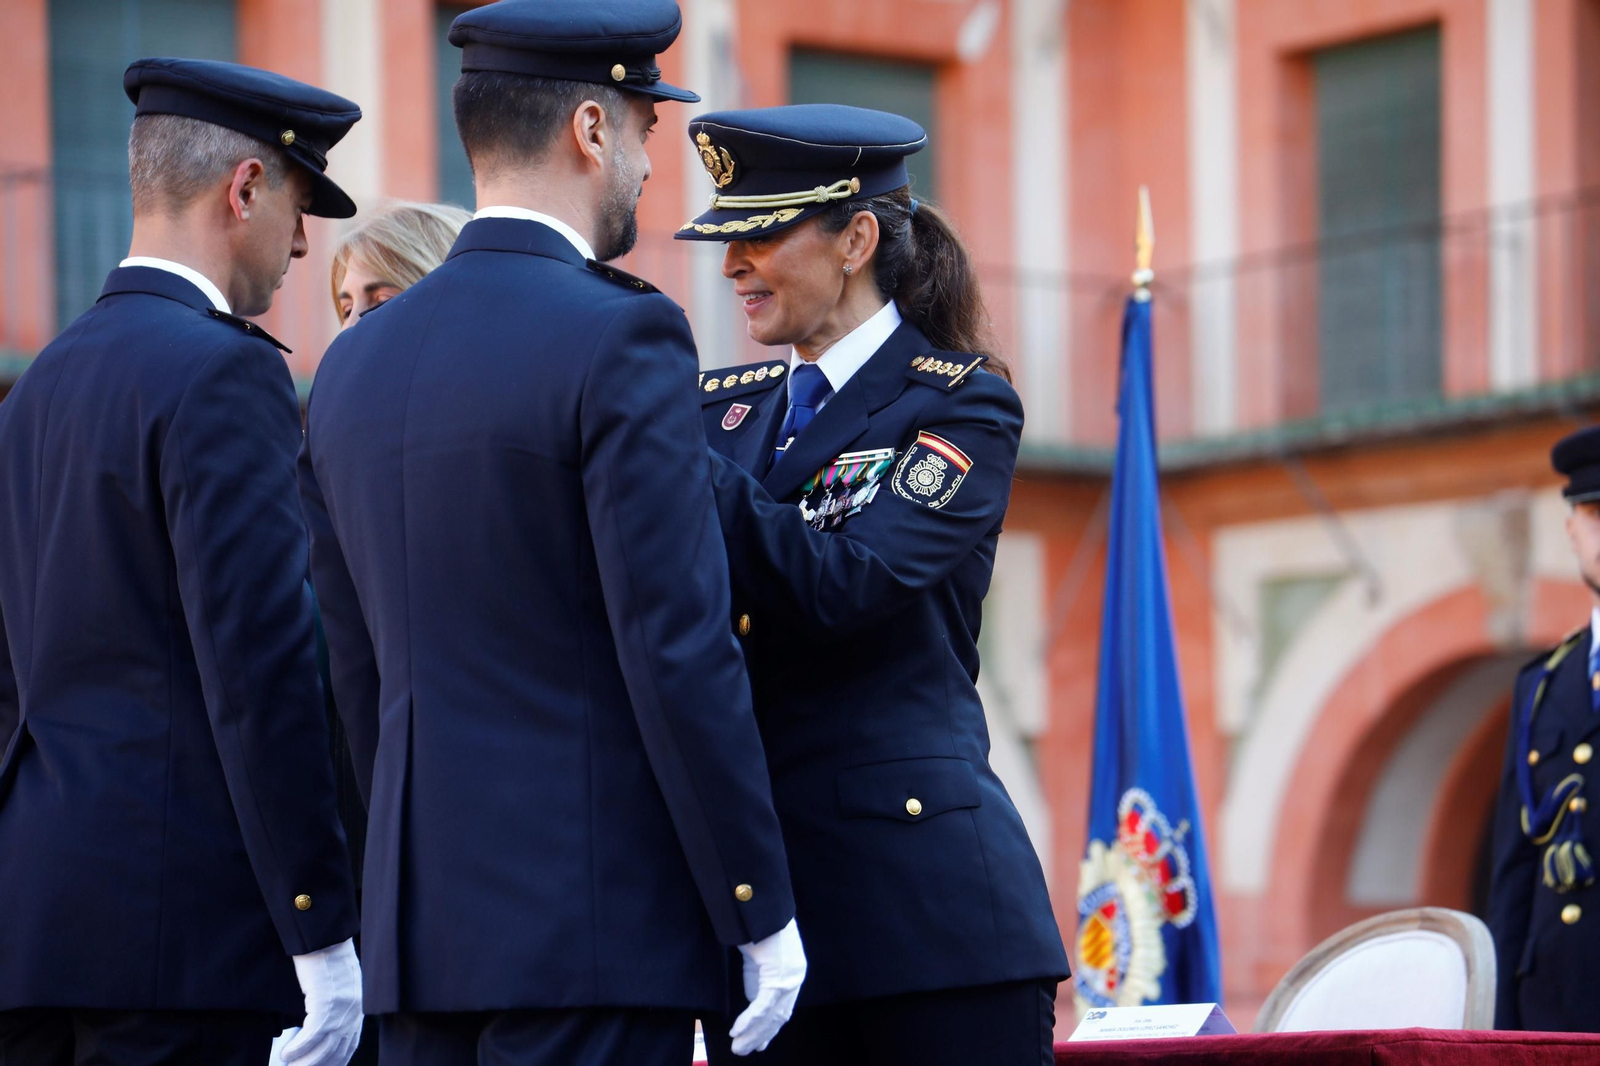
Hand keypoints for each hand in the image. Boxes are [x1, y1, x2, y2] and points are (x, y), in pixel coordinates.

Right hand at [279, 937, 362, 1065]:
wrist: (325, 938)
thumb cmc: (327, 958)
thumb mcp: (337, 986)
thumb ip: (335, 1007)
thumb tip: (320, 1029)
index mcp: (357, 1009)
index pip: (349, 1047)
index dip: (335, 1064)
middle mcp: (353, 1013)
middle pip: (336, 1054)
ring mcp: (341, 1010)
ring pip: (323, 1050)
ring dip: (304, 1063)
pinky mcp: (326, 1004)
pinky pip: (311, 1036)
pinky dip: (297, 1049)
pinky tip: (286, 1054)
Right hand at [729, 918, 805, 1055]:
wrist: (761, 906)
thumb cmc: (758, 928)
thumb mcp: (759, 962)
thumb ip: (759, 982)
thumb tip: (754, 1006)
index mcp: (793, 974)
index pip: (783, 1009)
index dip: (770, 1029)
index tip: (759, 1044)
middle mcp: (795, 978)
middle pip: (778, 1017)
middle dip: (759, 1037)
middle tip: (742, 1051)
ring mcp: (789, 978)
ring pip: (770, 1016)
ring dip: (752, 1034)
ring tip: (737, 1047)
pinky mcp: (778, 976)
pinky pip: (762, 1006)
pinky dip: (749, 1021)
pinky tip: (737, 1030)